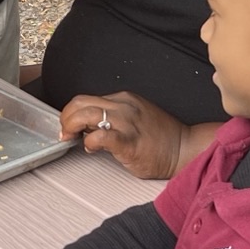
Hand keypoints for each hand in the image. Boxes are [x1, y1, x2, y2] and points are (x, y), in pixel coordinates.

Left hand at [59, 92, 188, 179]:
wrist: (185, 149)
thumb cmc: (160, 139)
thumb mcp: (133, 118)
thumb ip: (110, 118)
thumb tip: (85, 127)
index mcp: (123, 99)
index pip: (85, 99)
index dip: (71, 113)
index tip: (68, 126)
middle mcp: (123, 106)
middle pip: (80, 103)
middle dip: (65, 118)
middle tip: (64, 134)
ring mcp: (127, 122)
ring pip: (86, 114)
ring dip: (70, 127)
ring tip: (70, 139)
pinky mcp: (129, 141)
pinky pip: (101, 136)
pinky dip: (89, 142)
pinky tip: (91, 148)